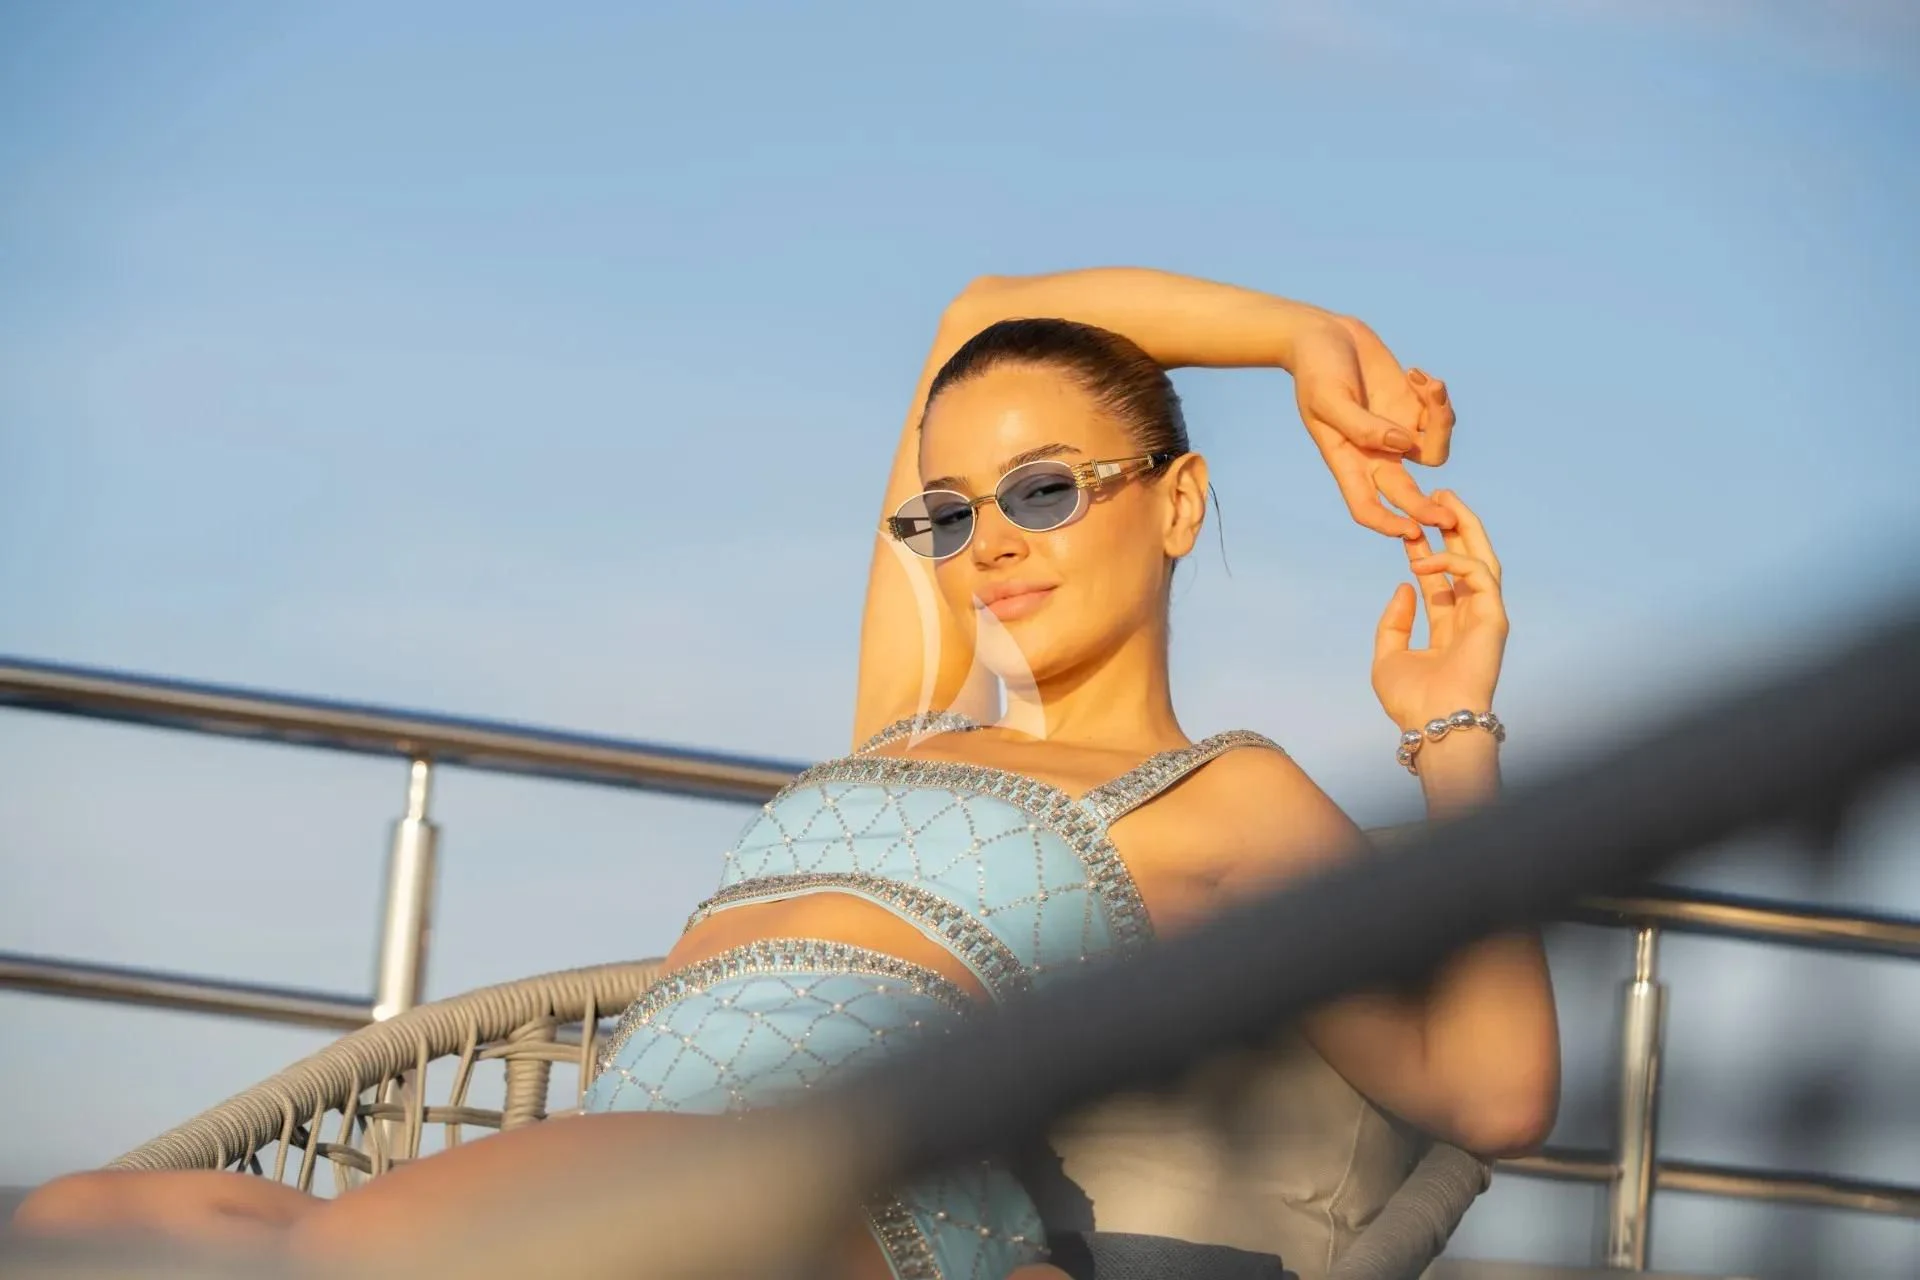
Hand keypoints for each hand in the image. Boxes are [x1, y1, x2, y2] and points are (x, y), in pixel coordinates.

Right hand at [1289, 314, 1456, 538]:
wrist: (1324, 334)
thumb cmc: (1316, 367)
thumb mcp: (1329, 396)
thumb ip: (1362, 425)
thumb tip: (1402, 445)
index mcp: (1346, 459)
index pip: (1365, 506)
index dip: (1387, 524)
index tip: (1409, 530)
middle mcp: (1374, 454)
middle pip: (1408, 493)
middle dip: (1428, 508)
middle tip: (1450, 518)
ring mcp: (1396, 432)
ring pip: (1434, 452)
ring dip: (1443, 422)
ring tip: (1430, 384)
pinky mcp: (1413, 408)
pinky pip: (1440, 418)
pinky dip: (1437, 396)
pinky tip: (1415, 373)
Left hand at [1371, 491, 1507, 728]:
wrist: (1433, 723)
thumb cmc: (1412, 700)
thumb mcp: (1388, 657)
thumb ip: (1394, 622)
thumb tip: (1404, 585)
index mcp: (1447, 629)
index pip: (1439, 580)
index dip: (1425, 551)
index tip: (1408, 528)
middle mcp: (1469, 619)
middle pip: (1466, 562)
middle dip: (1453, 528)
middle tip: (1436, 497)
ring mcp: (1484, 616)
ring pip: (1482, 559)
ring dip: (1466, 527)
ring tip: (1446, 498)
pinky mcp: (1495, 616)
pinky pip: (1478, 574)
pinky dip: (1452, 559)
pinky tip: (1422, 554)